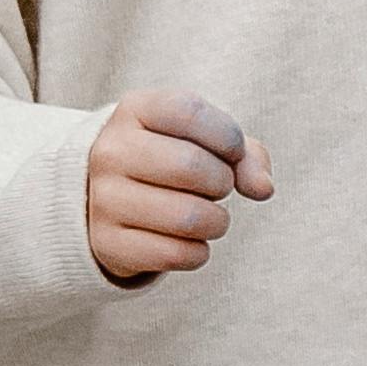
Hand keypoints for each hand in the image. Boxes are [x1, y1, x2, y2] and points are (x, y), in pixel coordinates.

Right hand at [87, 89, 272, 286]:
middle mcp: (111, 151)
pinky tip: (191, 241)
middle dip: (223, 182)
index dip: (227, 136)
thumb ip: (245, 154)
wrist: (107, 196)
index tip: (232, 152)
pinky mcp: (107, 243)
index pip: (190, 112)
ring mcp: (104, 198)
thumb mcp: (203, 140)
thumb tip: (262, 188)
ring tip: (209, 216)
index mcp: (135, 110)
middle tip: (218, 187)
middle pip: (191, 166)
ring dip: (216, 222)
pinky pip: (175, 254)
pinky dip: (198, 252)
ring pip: (188, 217)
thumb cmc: (170, 159)